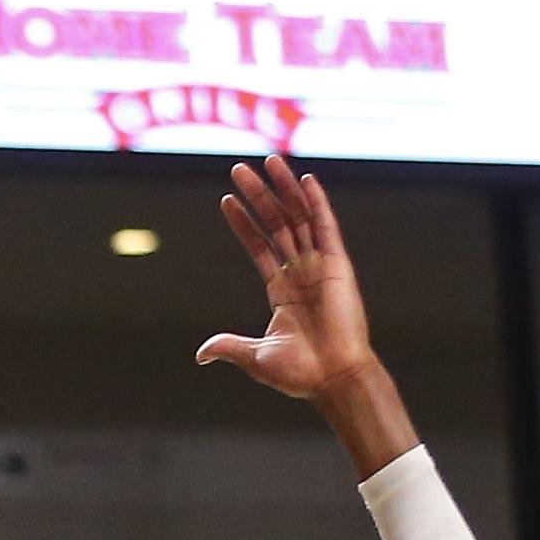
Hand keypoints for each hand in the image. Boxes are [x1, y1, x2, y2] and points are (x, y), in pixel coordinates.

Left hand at [196, 155, 376, 401]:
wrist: (332, 378)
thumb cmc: (300, 373)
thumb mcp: (256, 357)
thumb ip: (230, 346)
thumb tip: (202, 353)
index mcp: (281, 290)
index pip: (259, 246)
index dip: (243, 223)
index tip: (228, 200)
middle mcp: (299, 272)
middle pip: (276, 223)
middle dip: (257, 196)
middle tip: (238, 169)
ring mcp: (319, 266)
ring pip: (298, 217)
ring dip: (282, 189)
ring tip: (267, 161)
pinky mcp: (337, 266)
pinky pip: (326, 227)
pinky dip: (317, 202)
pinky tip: (305, 180)